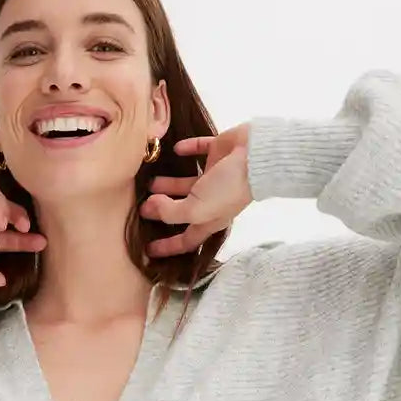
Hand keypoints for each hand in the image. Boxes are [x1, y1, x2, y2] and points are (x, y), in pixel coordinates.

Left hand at [139, 123, 253, 257]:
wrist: (257, 156)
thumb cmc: (228, 188)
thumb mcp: (196, 210)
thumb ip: (171, 212)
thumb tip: (151, 208)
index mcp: (210, 220)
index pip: (186, 240)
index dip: (167, 247)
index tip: (148, 250)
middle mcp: (213, 201)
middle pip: (183, 210)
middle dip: (163, 212)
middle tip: (143, 208)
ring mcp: (217, 176)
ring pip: (188, 183)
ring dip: (169, 183)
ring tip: (151, 182)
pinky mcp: (220, 152)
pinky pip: (199, 150)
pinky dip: (188, 150)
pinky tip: (175, 149)